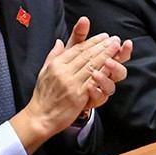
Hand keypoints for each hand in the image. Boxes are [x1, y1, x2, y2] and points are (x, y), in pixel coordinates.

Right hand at [11, 18, 130, 151]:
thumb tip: (59, 41)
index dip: (92, 41)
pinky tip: (111, 67)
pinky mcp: (77, 96)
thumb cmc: (42, 96)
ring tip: (116, 48)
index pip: (77, 49)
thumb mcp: (44, 71)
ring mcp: (70, 83)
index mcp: (56, 64)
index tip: (103, 36)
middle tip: (114, 39)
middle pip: (86, 55)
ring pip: (91, 66)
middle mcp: (63, 71)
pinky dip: (103, 73)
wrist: (40, 117)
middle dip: (102, 46)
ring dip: (106, 56)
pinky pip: (93, 82)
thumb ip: (53, 55)